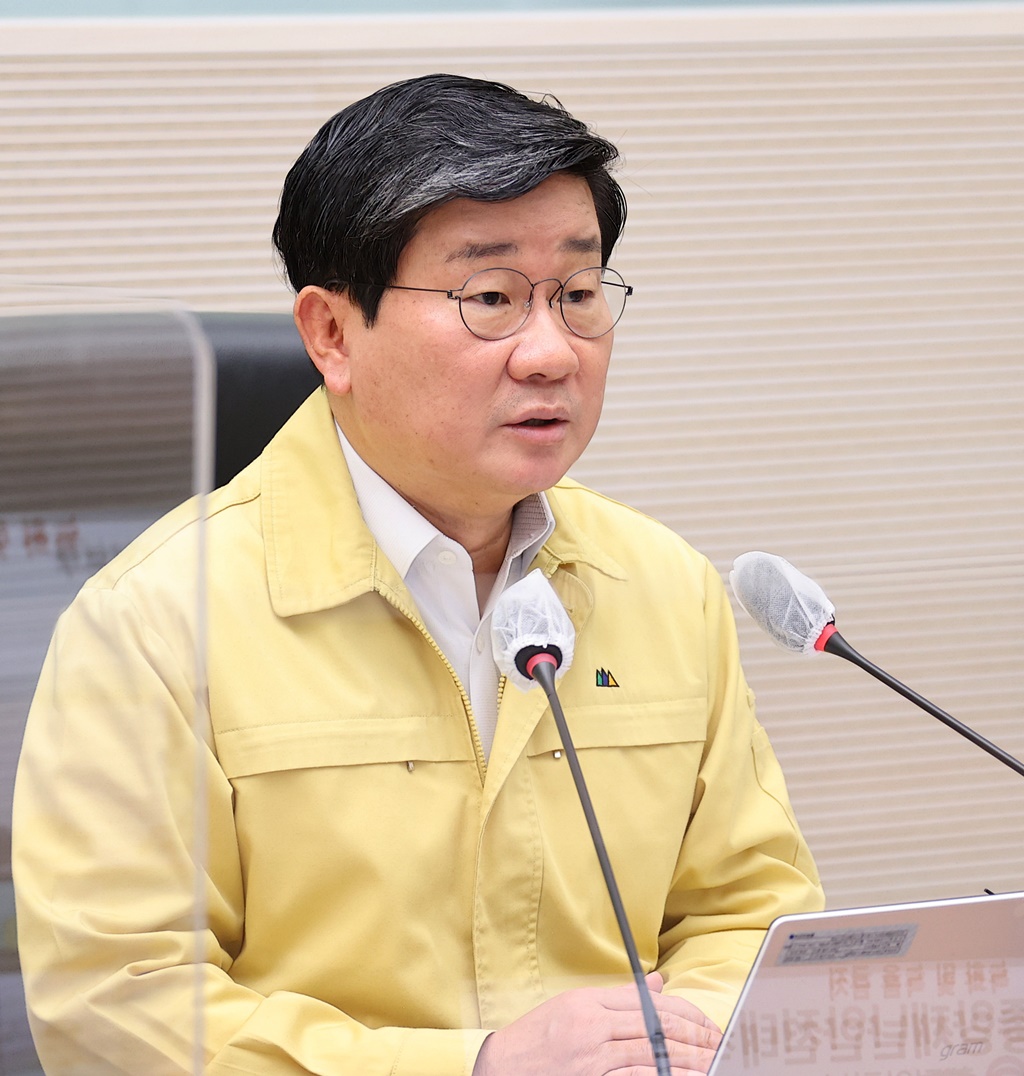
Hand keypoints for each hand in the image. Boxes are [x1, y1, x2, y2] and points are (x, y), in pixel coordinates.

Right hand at [472, 972, 721, 1075]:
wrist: (501, 1068)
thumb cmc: (537, 1039)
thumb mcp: (573, 1006)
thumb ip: (619, 996)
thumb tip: (659, 984)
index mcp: (590, 1002)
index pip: (649, 1003)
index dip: (684, 1013)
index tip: (707, 1025)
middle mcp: (593, 1026)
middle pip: (655, 1028)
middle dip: (694, 1038)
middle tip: (719, 1047)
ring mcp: (592, 1058)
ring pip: (650, 1055)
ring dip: (686, 1062)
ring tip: (711, 1065)